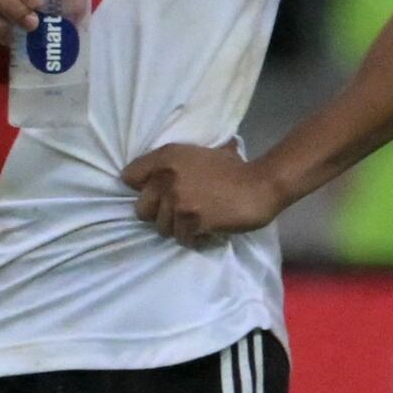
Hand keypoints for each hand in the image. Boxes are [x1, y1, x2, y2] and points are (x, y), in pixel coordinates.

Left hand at [123, 140, 290, 242]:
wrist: (262, 185)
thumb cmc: (236, 168)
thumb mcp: (202, 153)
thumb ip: (177, 163)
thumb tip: (156, 174)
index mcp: (167, 157)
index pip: (129, 176)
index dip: (142, 189)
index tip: (157, 195)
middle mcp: (166, 178)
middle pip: (141, 209)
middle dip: (160, 214)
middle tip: (181, 213)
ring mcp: (178, 201)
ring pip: (162, 228)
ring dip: (179, 229)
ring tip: (198, 222)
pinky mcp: (191, 221)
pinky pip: (182, 239)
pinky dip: (195, 238)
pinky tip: (209, 229)